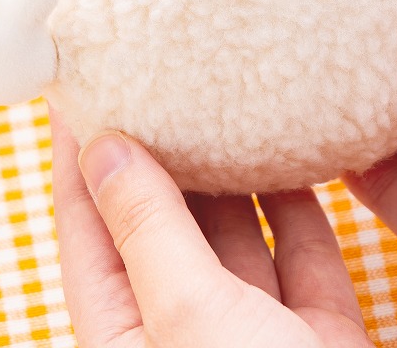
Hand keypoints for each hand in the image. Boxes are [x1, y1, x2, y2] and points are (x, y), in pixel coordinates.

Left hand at [50, 113, 372, 347]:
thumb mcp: (187, 317)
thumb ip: (147, 229)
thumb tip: (102, 147)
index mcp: (128, 333)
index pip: (88, 221)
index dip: (81, 151)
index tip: (82, 83)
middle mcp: (184, 327)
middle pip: (163, 217)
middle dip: (163, 148)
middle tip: (166, 74)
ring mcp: (253, 331)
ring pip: (236, 232)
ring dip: (234, 172)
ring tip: (229, 102)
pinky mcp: (315, 333)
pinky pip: (304, 252)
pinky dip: (301, 205)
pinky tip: (298, 156)